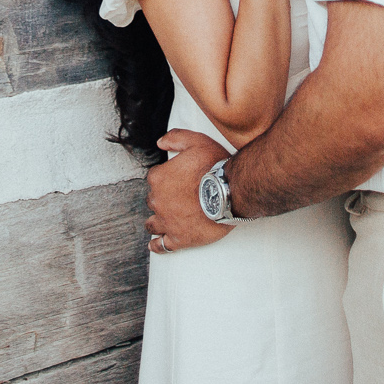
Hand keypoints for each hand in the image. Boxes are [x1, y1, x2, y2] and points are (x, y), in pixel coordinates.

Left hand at [145, 130, 232, 253]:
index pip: (155, 178)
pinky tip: (154, 245)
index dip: (165, 178)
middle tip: (176, 199)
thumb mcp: (196, 141)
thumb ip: (176, 138)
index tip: (176, 180)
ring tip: (161, 222)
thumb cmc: (215, 167)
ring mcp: (167, 221)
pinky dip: (157, 245)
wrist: (230, 192)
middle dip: (162, 199)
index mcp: (159, 177)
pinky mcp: (179, 238)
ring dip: (156, 222)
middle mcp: (158, 200)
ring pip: (153, 223)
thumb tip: (160, 142)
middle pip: (153, 200)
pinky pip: (162, 245)